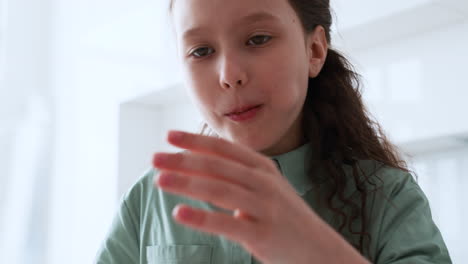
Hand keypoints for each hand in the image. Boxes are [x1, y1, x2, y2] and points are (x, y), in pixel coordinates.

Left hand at [152, 130, 366, 263]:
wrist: (319, 248)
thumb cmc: (284, 216)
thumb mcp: (266, 187)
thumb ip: (238, 174)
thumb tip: (200, 162)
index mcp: (262, 167)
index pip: (223, 149)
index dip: (195, 141)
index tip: (169, 136)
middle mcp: (263, 182)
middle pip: (216, 166)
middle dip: (182, 160)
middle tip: (155, 157)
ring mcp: (264, 207)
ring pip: (217, 190)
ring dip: (185, 183)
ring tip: (159, 179)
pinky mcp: (262, 233)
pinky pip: (227, 223)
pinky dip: (201, 217)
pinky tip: (178, 213)